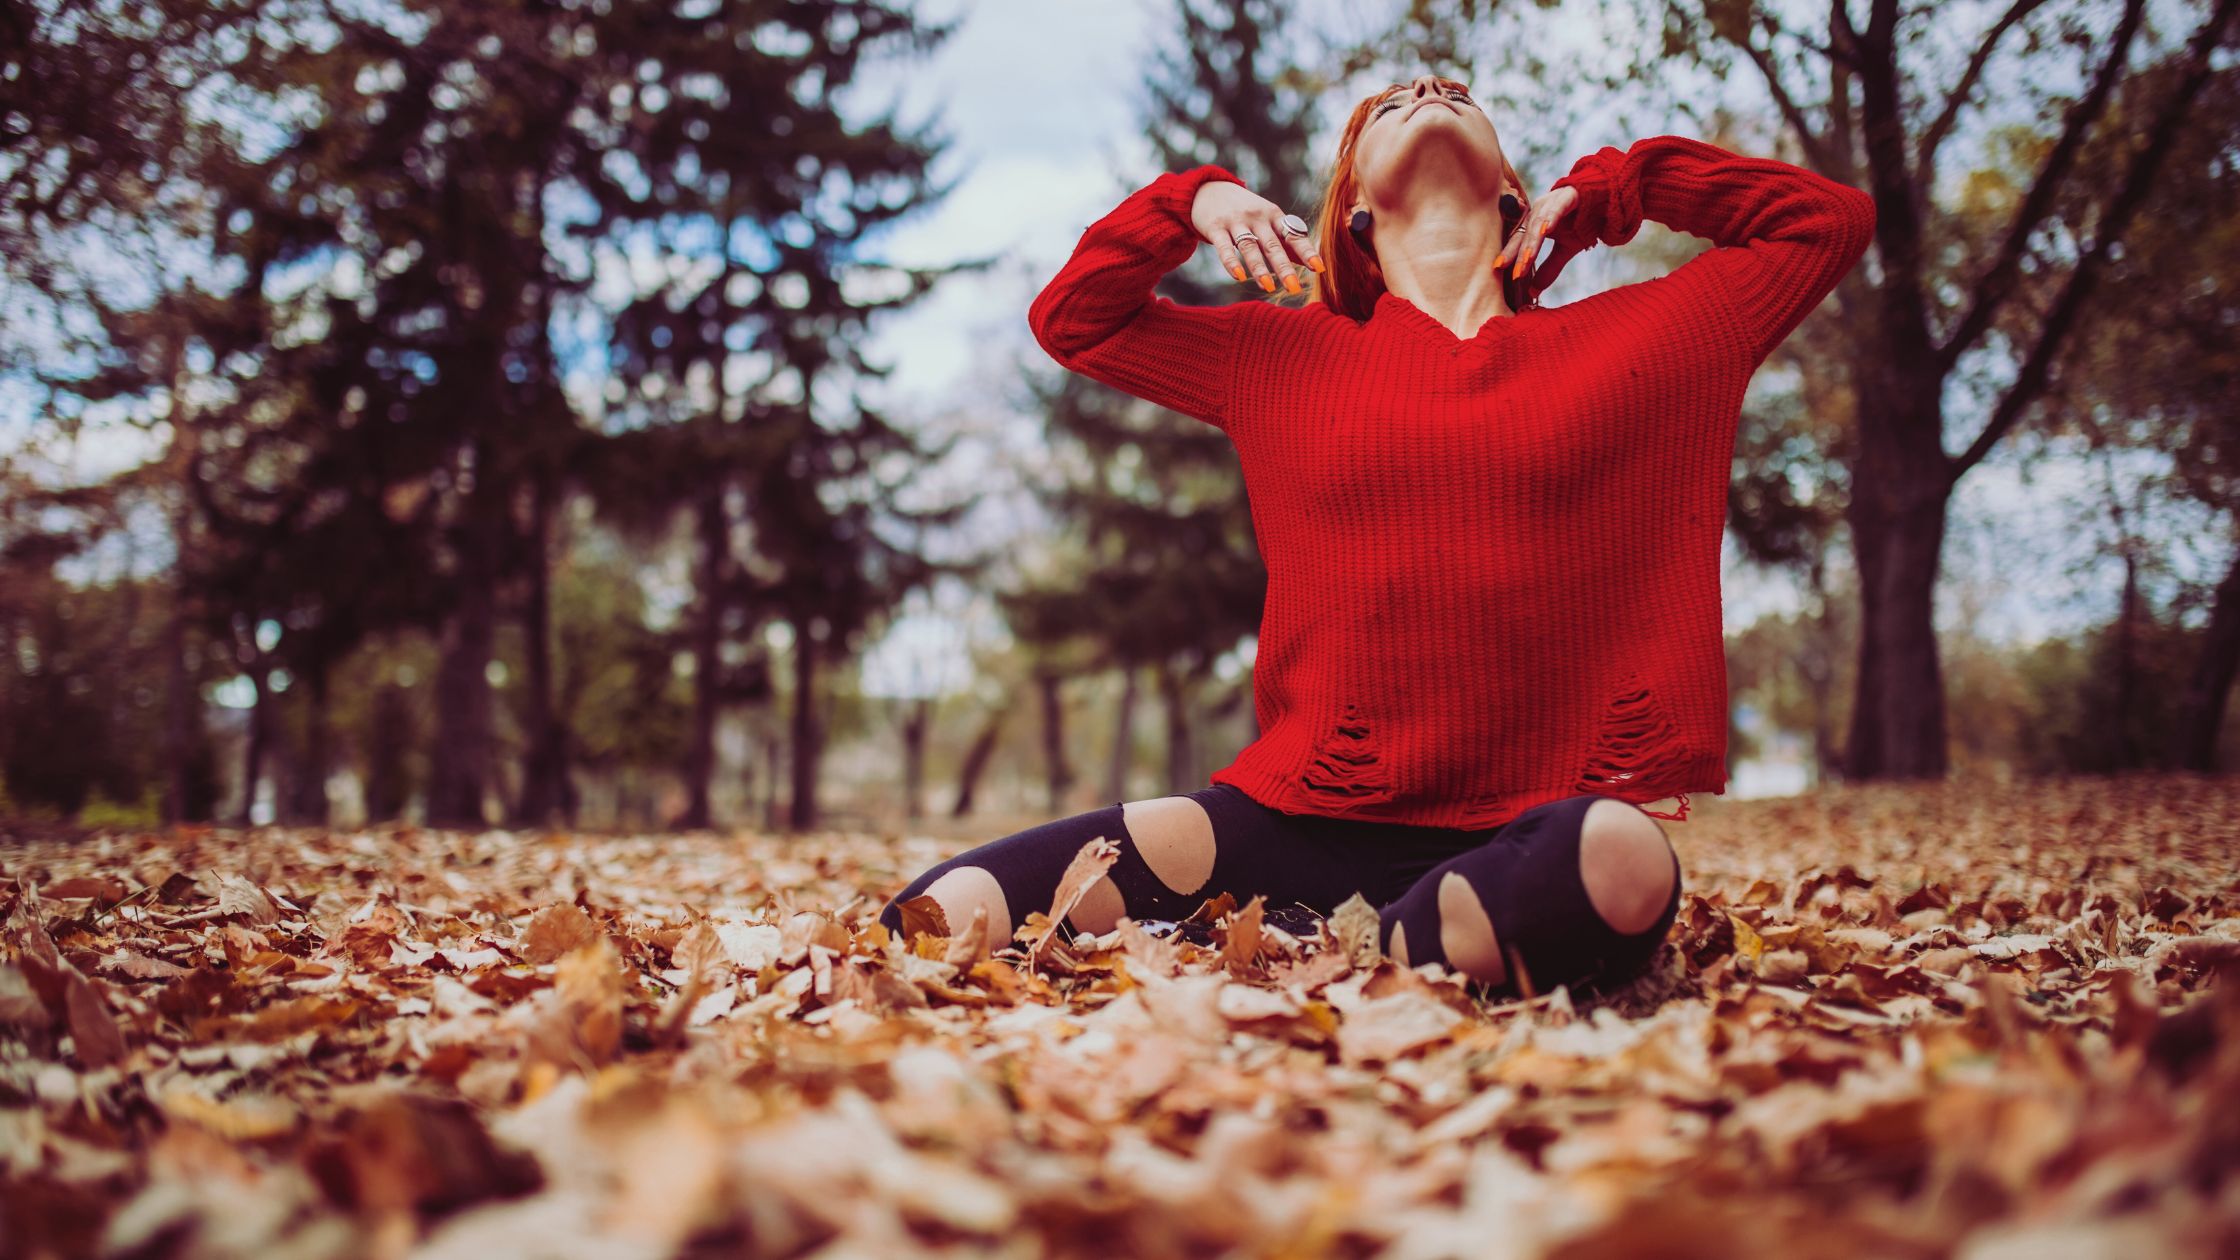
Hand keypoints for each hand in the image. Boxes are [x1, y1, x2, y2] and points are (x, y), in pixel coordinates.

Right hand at [1190, 180, 1322, 295]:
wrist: (1208, 189)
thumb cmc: (1244, 211)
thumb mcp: (1267, 220)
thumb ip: (1286, 240)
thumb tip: (1311, 264)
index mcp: (1274, 216)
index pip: (1293, 235)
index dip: (1306, 251)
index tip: (1319, 268)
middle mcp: (1257, 217)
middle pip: (1272, 245)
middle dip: (1283, 267)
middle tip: (1294, 288)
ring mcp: (1236, 221)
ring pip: (1249, 247)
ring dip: (1259, 268)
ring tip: (1268, 288)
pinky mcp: (1215, 227)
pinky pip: (1224, 247)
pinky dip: (1231, 262)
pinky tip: (1239, 277)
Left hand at [1493, 185, 1580, 283]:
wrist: (1601, 199)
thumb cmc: (1580, 223)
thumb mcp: (1565, 249)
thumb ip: (1549, 268)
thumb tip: (1534, 292)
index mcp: (1534, 223)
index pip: (1519, 241)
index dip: (1510, 254)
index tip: (1498, 270)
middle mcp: (1538, 211)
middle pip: (1525, 233)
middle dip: (1518, 253)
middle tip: (1514, 272)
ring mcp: (1551, 202)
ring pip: (1538, 222)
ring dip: (1533, 241)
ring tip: (1527, 257)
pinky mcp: (1567, 196)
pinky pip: (1557, 208)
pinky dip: (1551, 218)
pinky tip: (1546, 229)